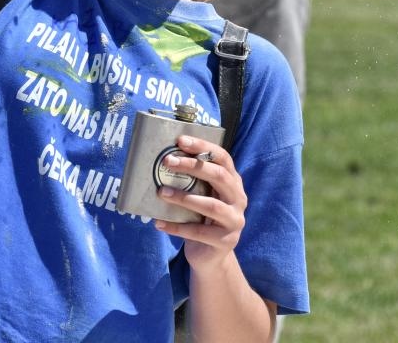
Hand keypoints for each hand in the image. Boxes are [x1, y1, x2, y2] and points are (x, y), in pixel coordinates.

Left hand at [154, 135, 246, 270]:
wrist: (211, 257)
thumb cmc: (202, 218)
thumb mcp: (202, 195)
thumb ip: (193, 181)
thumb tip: (164, 160)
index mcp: (234, 182)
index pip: (222, 158)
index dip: (203, 147)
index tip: (180, 140)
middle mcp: (238, 199)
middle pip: (219, 176)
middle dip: (192, 167)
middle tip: (167, 162)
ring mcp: (234, 221)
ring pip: (211, 206)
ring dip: (183, 198)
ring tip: (161, 192)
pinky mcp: (225, 242)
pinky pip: (198, 232)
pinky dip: (176, 227)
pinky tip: (159, 223)